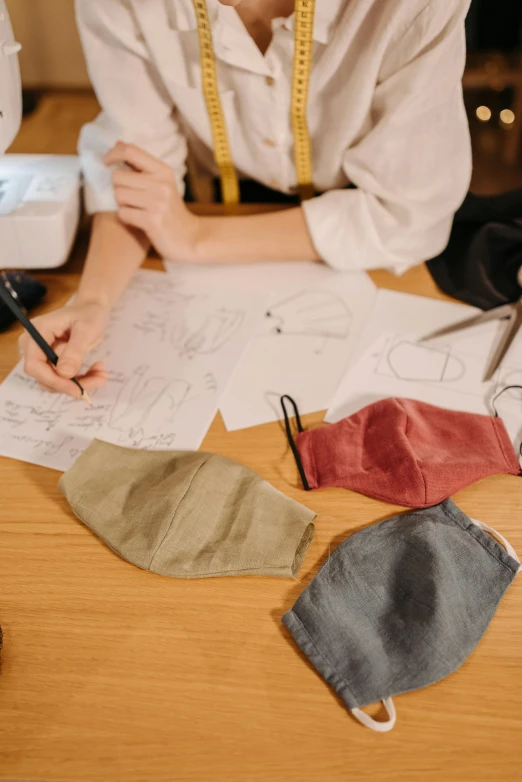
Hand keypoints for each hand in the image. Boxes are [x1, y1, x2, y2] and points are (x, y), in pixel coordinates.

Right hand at [19, 301, 108, 396]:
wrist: (90, 310)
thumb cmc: (88, 314)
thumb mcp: (87, 330)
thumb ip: (75, 350)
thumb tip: (64, 373)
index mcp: (37, 332)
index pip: (34, 365)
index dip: (53, 380)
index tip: (77, 389)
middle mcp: (33, 345)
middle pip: (44, 377)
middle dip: (72, 383)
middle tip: (100, 378)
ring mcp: (41, 354)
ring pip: (55, 381)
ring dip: (80, 382)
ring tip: (102, 373)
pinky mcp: (51, 362)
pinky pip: (62, 379)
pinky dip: (81, 379)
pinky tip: (97, 370)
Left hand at [104, 142, 202, 262]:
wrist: (189, 238)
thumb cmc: (170, 209)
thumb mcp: (162, 182)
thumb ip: (141, 165)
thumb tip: (118, 144)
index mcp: (163, 171)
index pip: (130, 151)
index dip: (113, 154)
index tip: (106, 162)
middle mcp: (161, 184)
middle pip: (118, 176)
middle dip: (118, 187)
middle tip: (130, 197)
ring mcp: (157, 203)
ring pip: (118, 195)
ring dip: (122, 204)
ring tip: (135, 209)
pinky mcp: (152, 221)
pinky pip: (123, 213)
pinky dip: (125, 218)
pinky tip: (136, 220)